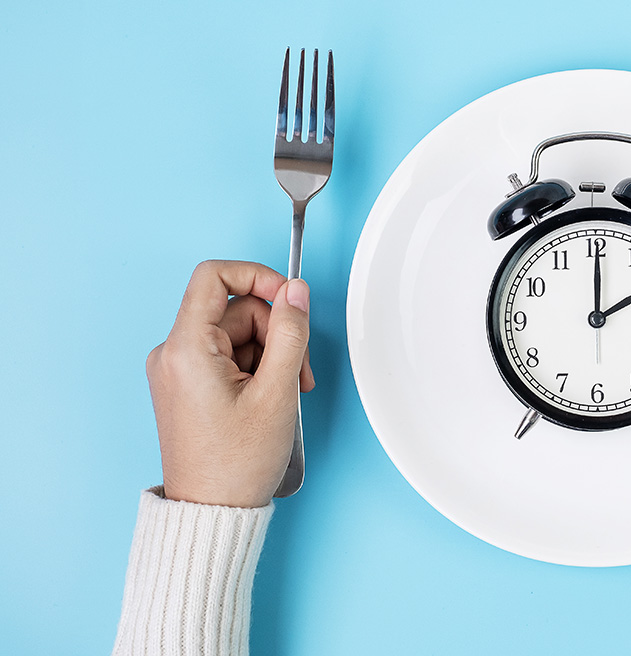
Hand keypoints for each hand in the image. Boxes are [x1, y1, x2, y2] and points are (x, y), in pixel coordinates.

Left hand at [145, 261, 315, 507]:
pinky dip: (256, 369)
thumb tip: (296, 291)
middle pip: (235, 309)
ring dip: (270, 354)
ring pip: (237, 334)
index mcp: (186, 348)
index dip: (258, 276)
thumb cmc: (236, 464)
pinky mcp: (188, 385)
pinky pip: (228, 355)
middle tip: (299, 372)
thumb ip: (291, 332)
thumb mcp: (278, 392)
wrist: (213, 512)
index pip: (214, 276)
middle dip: (276, 332)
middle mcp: (173, 353)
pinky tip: (270, 398)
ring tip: (286, 394)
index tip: (289, 297)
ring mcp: (178, 370)